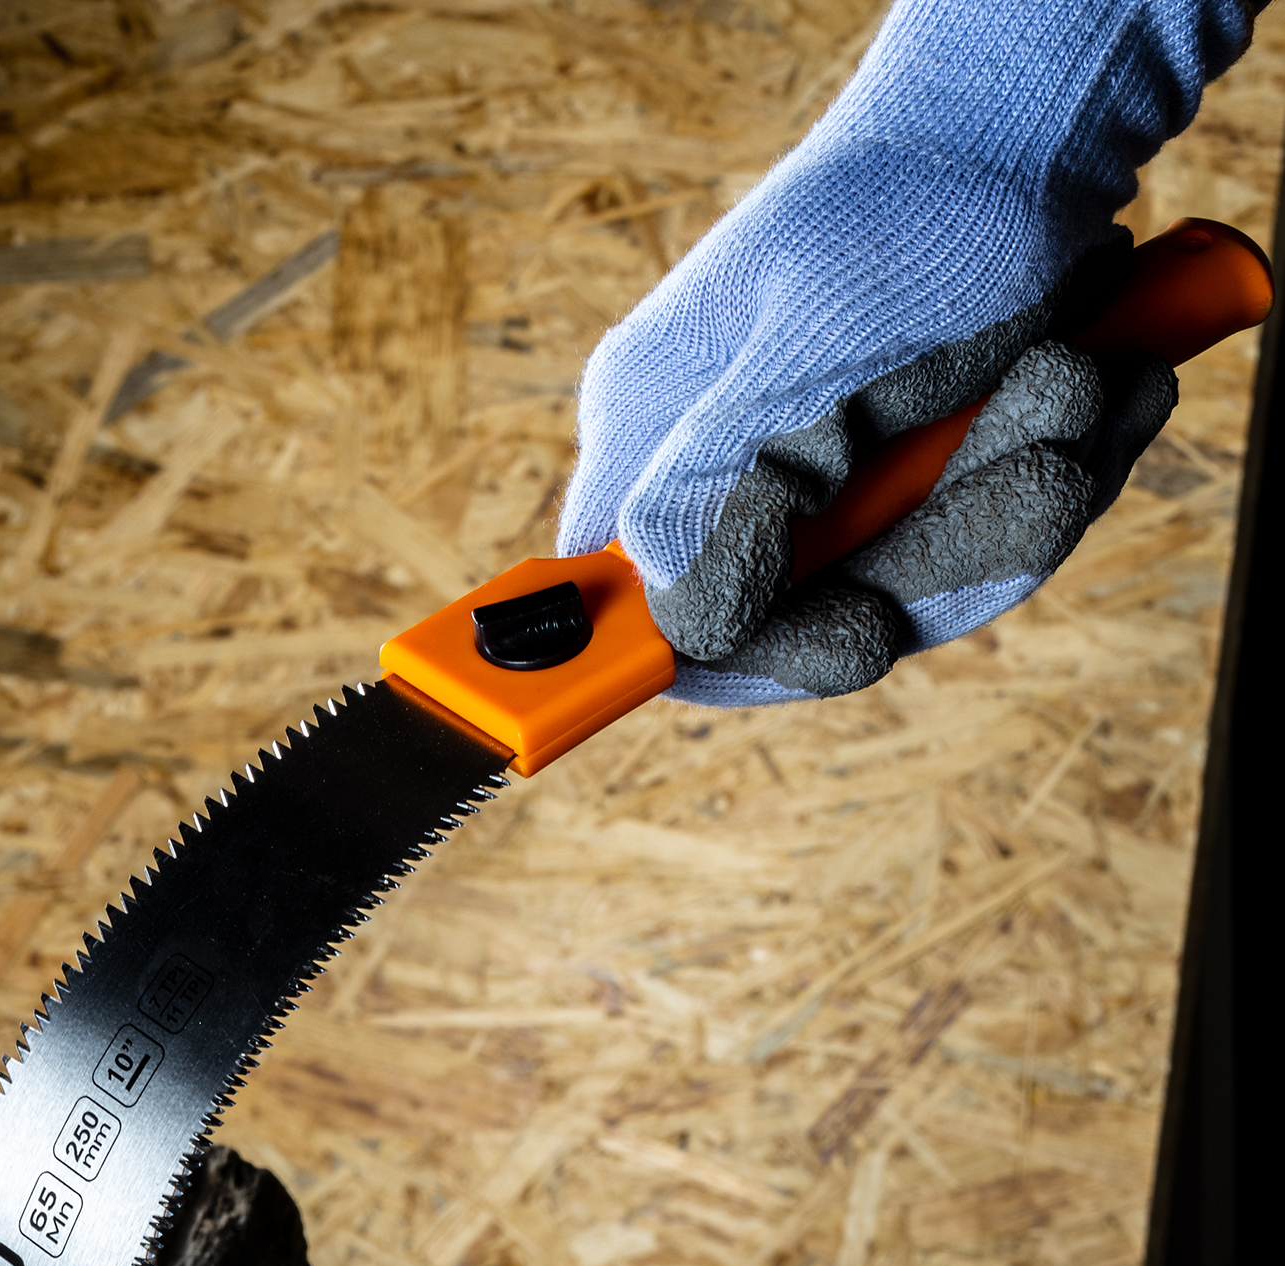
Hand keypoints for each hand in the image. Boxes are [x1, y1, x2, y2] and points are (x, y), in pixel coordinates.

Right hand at [559, 0, 1253, 702]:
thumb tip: (668, 609)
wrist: (1031, 115)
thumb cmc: (916, 204)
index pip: (659, 614)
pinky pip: (977, 533)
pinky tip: (1110, 389)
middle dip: (959, 543)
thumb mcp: (813, 342)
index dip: (755, 651)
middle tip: (1052, 447)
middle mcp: (726, 471)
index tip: (867, 633)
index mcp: (654, 437)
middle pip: (821, 612)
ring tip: (1090, 380)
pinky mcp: (907, 471)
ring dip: (1030, 495)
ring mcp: (821, 479)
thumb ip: (721, 479)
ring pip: (922, 580)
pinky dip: (1055, 472)